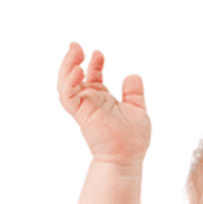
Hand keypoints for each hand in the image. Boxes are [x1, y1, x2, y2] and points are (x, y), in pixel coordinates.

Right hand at [58, 42, 150, 165]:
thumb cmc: (133, 140)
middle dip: (72, 59)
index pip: (92, 76)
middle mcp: (90, 102)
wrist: (128, 158)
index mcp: (102, 100)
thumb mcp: (138, 109)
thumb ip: (134, 92)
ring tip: (74, 51)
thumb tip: (132, 75)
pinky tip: (78, 70)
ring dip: (66, 66)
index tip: (98, 53)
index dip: (94, 63)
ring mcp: (84, 108)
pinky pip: (68, 96)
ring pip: (65, 84)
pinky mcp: (81, 114)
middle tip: (76, 45)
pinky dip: (69, 82)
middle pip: (73, 77)